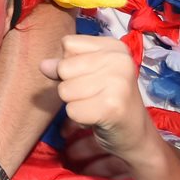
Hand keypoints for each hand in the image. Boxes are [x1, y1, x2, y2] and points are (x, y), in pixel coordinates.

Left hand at [41, 35, 153, 171]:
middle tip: (93, 96)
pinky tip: (97, 119)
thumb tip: (43, 65)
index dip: (71, 65)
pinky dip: (78, 119)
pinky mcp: (112, 107)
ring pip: (65, 90)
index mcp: (114, 46)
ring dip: (74, 104)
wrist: (136, 135)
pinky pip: (72, 111)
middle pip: (64, 68)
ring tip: (95, 107)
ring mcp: (118, 83)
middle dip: (70, 87)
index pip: (68, 44)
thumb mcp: (87, 76)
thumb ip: (64, 66)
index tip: (91, 78)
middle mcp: (119, 60)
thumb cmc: (108, 101)